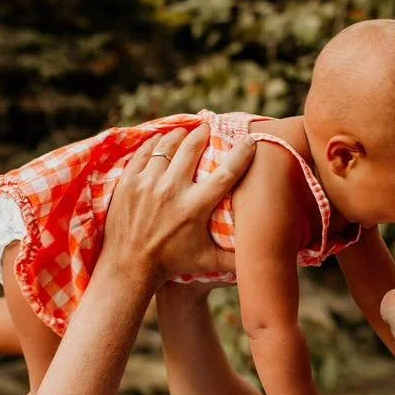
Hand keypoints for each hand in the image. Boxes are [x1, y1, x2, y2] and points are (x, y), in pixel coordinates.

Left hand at [100, 124, 254, 284]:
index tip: (250, 140)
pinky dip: (155, 144)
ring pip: (167, 146)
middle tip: (208, 127)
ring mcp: (148, 184)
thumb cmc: (172, 263)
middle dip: (203, 133)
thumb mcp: (207, 261)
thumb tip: (265, 257)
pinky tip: (161, 142)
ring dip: (178, 136)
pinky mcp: (129, 182)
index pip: (225, 173)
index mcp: (195, 207)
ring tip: (185, 133)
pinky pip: (144, 153)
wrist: (130, 267)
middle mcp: (172, 191)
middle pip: (192, 148)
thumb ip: (236, 258)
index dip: (241, 154)